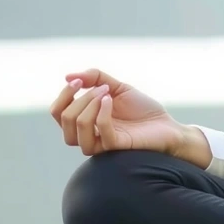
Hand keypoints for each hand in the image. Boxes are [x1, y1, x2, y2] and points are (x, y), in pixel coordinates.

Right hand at [50, 69, 185, 156]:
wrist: (166, 124)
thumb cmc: (141, 108)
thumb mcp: (118, 87)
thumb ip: (95, 78)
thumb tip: (67, 76)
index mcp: (85, 120)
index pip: (58, 112)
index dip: (64, 95)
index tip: (79, 81)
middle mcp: (88, 134)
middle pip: (64, 120)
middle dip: (80, 99)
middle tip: (103, 88)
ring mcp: (100, 143)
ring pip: (75, 132)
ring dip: (87, 106)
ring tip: (107, 94)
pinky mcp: (114, 147)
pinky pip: (100, 132)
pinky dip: (101, 114)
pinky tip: (111, 101)